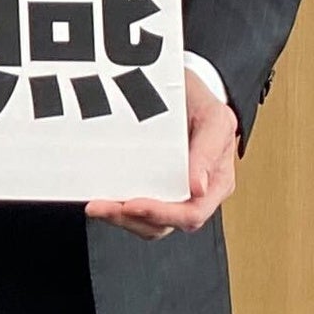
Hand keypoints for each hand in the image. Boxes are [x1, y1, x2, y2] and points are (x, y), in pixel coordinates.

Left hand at [88, 67, 239, 235]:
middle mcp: (195, 193)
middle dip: (131, 220)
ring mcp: (172, 191)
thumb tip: (198, 187)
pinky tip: (102, 199)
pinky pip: (136, 209)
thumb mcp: (215, 119)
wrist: (185, 89)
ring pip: (147, 223)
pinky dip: (118, 208)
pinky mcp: (152, 187)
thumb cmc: (202, 103)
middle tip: (102, 207)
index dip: (162, 215)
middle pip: (165, 224)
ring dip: (119, 218)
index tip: (132, 205)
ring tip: (97, 206)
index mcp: (216, 182)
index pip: (192, 213)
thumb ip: (209, 150)